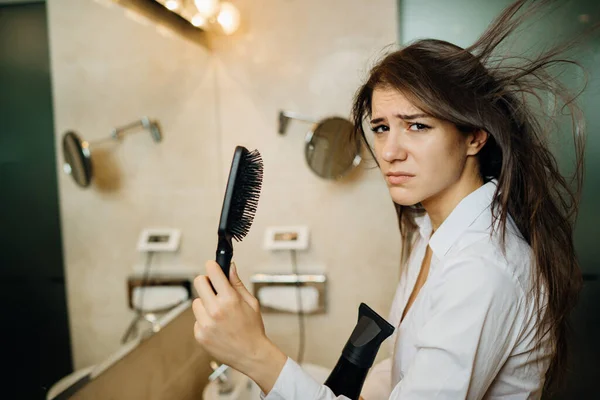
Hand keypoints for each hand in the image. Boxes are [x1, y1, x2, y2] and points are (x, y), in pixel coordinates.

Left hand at [192, 261, 286, 392]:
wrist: (251, 354)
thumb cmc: (253, 328)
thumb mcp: (251, 302)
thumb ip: (237, 283)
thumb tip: (230, 267)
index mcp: (230, 299)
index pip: (213, 272)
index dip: (212, 266)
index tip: (212, 266)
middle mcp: (215, 310)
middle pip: (199, 282)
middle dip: (206, 282)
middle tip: (213, 288)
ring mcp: (205, 323)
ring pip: (196, 302)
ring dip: (205, 303)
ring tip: (218, 313)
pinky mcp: (199, 334)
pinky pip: (197, 319)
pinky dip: (204, 320)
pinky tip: (216, 326)